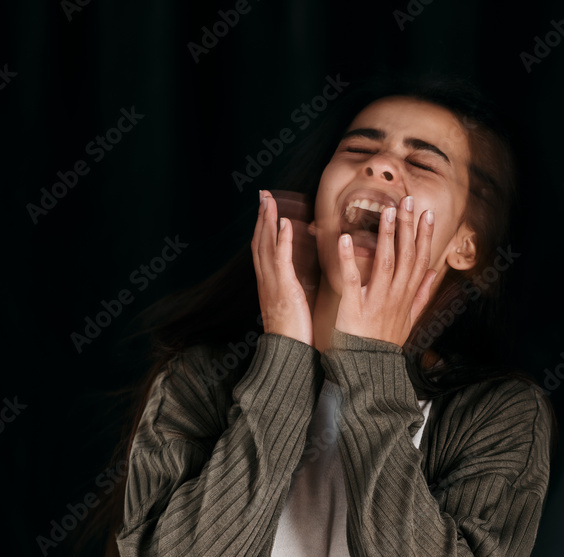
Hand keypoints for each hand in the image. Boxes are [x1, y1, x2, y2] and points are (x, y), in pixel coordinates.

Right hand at [251, 190, 313, 345]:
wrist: (289, 355)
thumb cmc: (296, 334)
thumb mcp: (295, 305)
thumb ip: (296, 287)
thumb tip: (304, 276)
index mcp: (269, 284)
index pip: (263, 249)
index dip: (264, 227)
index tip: (266, 207)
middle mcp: (267, 280)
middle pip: (260, 242)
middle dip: (262, 217)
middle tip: (263, 194)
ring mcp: (273, 284)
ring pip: (266, 246)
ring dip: (268, 221)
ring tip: (269, 200)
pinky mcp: (284, 289)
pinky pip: (281, 260)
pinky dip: (281, 240)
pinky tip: (284, 224)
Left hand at [335, 195, 436, 346]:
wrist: (368, 370)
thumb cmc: (385, 344)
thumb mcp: (410, 320)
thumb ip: (421, 295)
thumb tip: (434, 273)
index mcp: (407, 296)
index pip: (420, 260)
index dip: (424, 236)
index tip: (427, 213)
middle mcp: (395, 296)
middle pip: (406, 256)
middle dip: (408, 227)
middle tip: (409, 200)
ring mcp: (377, 301)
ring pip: (385, 262)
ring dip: (386, 235)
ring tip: (387, 211)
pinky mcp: (354, 307)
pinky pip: (352, 280)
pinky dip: (349, 259)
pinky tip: (346, 238)